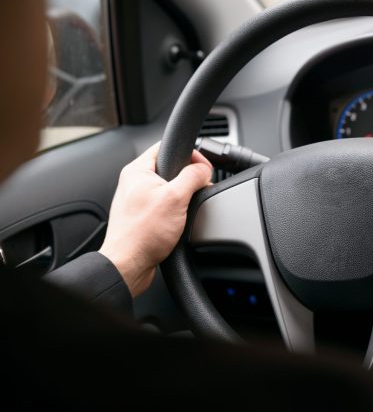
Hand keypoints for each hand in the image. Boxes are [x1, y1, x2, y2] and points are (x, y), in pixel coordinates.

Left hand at [99, 143, 211, 296]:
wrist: (129, 265)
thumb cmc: (142, 234)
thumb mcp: (175, 198)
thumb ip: (192, 177)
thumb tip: (204, 168)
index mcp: (137, 170)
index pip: (166, 147)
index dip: (190, 154)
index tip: (203, 167)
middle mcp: (135, 183)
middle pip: (171, 168)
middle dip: (190, 178)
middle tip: (199, 189)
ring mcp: (139, 200)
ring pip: (170, 188)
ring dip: (184, 196)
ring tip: (188, 208)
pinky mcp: (144, 216)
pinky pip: (166, 205)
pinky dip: (177, 210)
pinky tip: (181, 221)